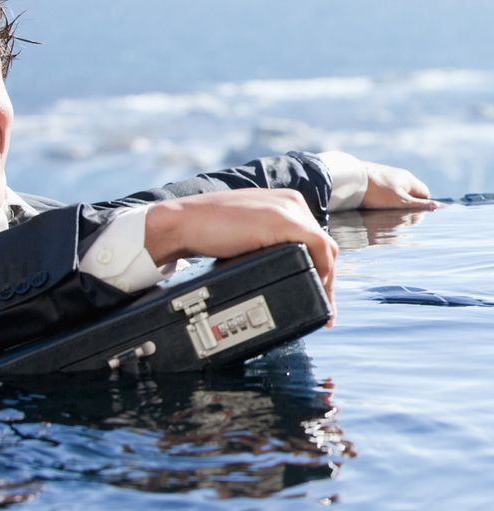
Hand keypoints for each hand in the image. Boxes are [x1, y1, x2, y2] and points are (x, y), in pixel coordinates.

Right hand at [145, 188, 337, 311]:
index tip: (318, 294)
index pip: (315, 238)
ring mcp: (290, 210)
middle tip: (324, 308)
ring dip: (328, 280)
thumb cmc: (205, 230)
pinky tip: (315, 291)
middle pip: (325, 245)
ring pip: (327, 249)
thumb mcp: (245, 231)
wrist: (183, 222)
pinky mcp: (284, 221)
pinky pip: (320, 249)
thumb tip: (278, 268)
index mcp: (283, 202)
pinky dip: (323, 272)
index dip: (321, 268)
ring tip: (322, 307)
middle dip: (328, 279)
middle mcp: (292, 202)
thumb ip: (265, 241)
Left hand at [361, 161, 439, 210]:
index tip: (414, 216)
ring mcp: (385, 178)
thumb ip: (419, 205)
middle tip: (398, 217)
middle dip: (406, 207)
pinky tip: (373, 207)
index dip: (422, 206)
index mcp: (408, 179)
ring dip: (392, 206)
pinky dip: (380, 202)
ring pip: (395, 196)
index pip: (424, 194)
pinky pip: (381, 194)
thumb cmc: (377, 191)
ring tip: (383, 213)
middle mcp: (398, 176)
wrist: (350, 179)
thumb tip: (437, 207)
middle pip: (409, 195)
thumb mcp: (401, 202)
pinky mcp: (372, 181)